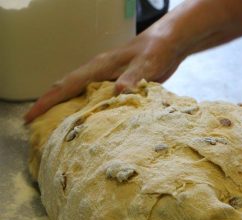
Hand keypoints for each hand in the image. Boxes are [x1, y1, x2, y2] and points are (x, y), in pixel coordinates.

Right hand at [24, 0, 241, 123]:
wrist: (182, 35)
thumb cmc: (167, 42)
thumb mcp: (154, 59)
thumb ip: (138, 76)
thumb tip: (120, 94)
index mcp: (105, 65)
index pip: (68, 83)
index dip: (48, 101)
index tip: (29, 119)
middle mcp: (104, 69)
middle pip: (70, 89)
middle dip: (52, 107)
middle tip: (36, 129)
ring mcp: (114, 75)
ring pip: (85, 94)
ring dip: (72, 111)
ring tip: (59, 131)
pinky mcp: (127, 81)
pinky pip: (104, 98)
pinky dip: (96, 111)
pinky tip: (98, 124)